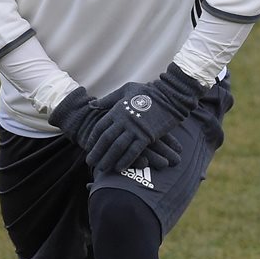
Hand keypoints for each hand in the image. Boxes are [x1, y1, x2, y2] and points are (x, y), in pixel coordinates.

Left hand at [85, 63, 207, 173]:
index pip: (100, 127)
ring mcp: (135, 129)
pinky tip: (119, 168)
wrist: (170, 94)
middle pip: (106, 139)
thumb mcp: (125, 90)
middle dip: (97, 152)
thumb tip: (91, 104)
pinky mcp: (147, 136)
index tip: (89, 148)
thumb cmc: (148, 92)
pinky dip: (126, 160)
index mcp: (117, 110)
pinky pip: (134, 151)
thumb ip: (108, 99)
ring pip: (117, 147)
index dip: (93, 139)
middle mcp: (124, 120)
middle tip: (90, 162)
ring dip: (109, 159)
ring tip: (101, 169)